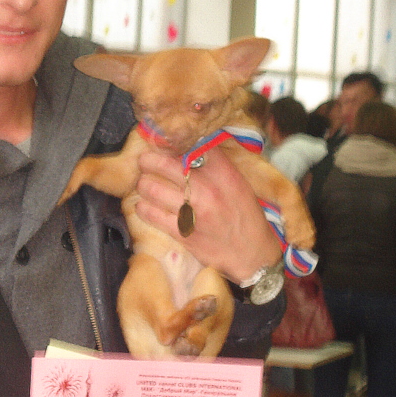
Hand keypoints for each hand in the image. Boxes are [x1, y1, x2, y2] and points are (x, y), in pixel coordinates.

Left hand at [134, 147, 281, 283]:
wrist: (252, 254)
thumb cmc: (245, 216)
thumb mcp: (238, 184)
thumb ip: (215, 166)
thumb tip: (187, 147)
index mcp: (224, 173)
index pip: (190, 146)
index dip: (171, 142)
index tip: (162, 143)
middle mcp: (207, 189)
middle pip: (165, 163)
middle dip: (148, 160)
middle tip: (144, 162)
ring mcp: (193, 211)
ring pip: (152, 188)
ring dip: (143, 184)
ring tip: (144, 184)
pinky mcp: (182, 232)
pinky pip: (151, 214)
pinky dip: (143, 208)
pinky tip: (144, 206)